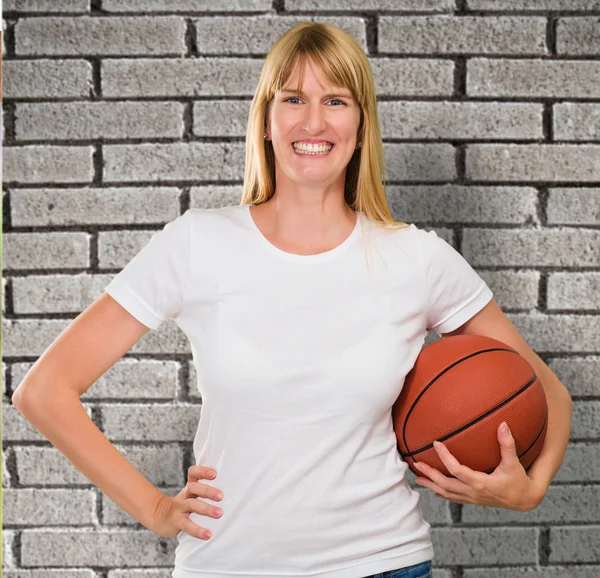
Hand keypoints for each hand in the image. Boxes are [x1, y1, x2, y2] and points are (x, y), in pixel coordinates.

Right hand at [151, 465, 223, 538]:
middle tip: (221, 496)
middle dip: (208, 490)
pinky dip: (198, 530)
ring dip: (206, 508)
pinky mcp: (177, 521)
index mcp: (190, 487)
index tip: (215, 474)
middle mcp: (184, 495)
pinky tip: (208, 535)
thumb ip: (207, 492)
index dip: (202, 471)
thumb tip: (233, 492)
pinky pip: (187, 525)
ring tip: (220, 513)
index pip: (193, 473)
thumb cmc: (185, 505)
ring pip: (192, 504)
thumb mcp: (193, 495)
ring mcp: (180, 508)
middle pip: (193, 487)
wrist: (161, 517)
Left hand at [413, 422, 544, 511]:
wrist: (525, 499)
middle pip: (445, 485)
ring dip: (431, 485)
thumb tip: (502, 425)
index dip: (445, 457)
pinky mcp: (473, 500)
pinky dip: (441, 492)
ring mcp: (472, 498)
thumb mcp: (514, 462)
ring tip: (417, 478)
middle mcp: (473, 492)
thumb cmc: (519, 480)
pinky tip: (433, 487)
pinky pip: (453, 497)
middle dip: (430, 475)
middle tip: (416, 464)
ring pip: (447, 493)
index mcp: (481, 483)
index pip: (457, 470)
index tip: (436, 443)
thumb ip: (508, 444)